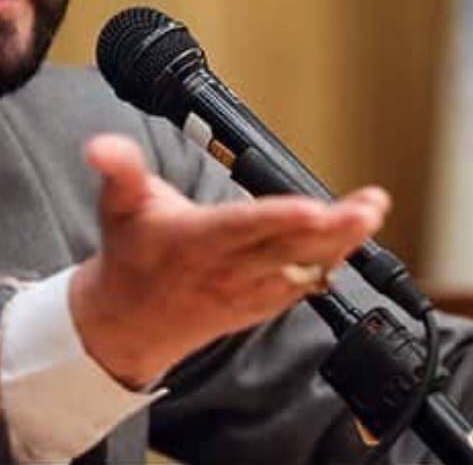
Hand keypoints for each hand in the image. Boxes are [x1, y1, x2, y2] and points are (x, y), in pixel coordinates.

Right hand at [68, 133, 388, 386]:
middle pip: (287, 248)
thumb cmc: (131, 254)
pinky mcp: (263, 302)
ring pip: (303, 266)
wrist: (127, 324)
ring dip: (343, 242)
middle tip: (369, 206)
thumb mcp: (118, 207)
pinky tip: (359, 235)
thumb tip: (100, 147)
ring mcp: (249, 290)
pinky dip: (334, 260)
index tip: (314, 208)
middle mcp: (227, 270)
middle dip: (332, 229)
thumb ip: (118, 171)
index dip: (279, 219)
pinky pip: (305, 283)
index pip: (242, 228)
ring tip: (373, 210)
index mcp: (194, 243)